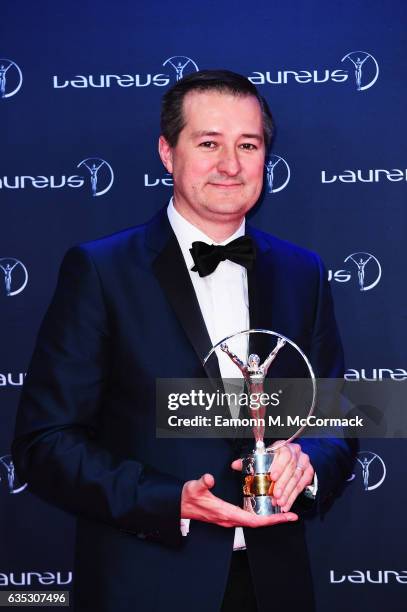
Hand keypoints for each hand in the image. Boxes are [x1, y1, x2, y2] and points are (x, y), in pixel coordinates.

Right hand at [181, 473, 296, 526]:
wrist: (180, 505)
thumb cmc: (188, 498)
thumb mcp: (194, 487)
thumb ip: (202, 483)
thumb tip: (209, 478)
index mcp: (225, 513)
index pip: (253, 520)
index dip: (270, 520)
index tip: (284, 517)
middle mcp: (230, 519)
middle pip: (258, 522)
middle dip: (275, 520)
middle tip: (291, 515)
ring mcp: (229, 518)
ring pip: (254, 521)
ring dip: (269, 518)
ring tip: (282, 512)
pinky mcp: (228, 515)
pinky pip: (248, 517)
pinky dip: (260, 514)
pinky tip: (265, 508)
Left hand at [231, 442, 313, 512]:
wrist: (292, 458)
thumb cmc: (274, 458)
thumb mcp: (263, 458)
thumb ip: (249, 461)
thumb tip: (235, 465)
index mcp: (283, 446)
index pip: (284, 454)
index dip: (279, 466)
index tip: (272, 477)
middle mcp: (296, 453)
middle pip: (291, 469)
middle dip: (282, 484)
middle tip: (275, 495)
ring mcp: (304, 462)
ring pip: (296, 479)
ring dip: (288, 493)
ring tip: (279, 502)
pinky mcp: (308, 473)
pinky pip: (301, 486)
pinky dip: (293, 497)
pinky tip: (286, 505)